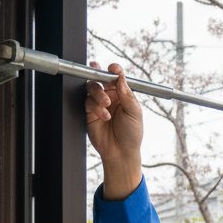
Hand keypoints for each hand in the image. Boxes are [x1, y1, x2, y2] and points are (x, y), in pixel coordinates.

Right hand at [85, 62, 142, 200]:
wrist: (121, 153)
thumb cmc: (131, 135)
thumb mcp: (135, 113)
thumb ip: (127, 95)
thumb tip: (121, 77)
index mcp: (123, 94)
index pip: (116, 76)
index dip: (114, 70)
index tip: (113, 68)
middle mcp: (110, 97)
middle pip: (100, 78)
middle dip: (101, 79)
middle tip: (106, 86)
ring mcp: (99, 104)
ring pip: (91, 87)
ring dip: (98, 93)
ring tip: (106, 105)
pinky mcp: (89, 113)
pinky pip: (88, 102)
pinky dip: (95, 107)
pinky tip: (104, 117)